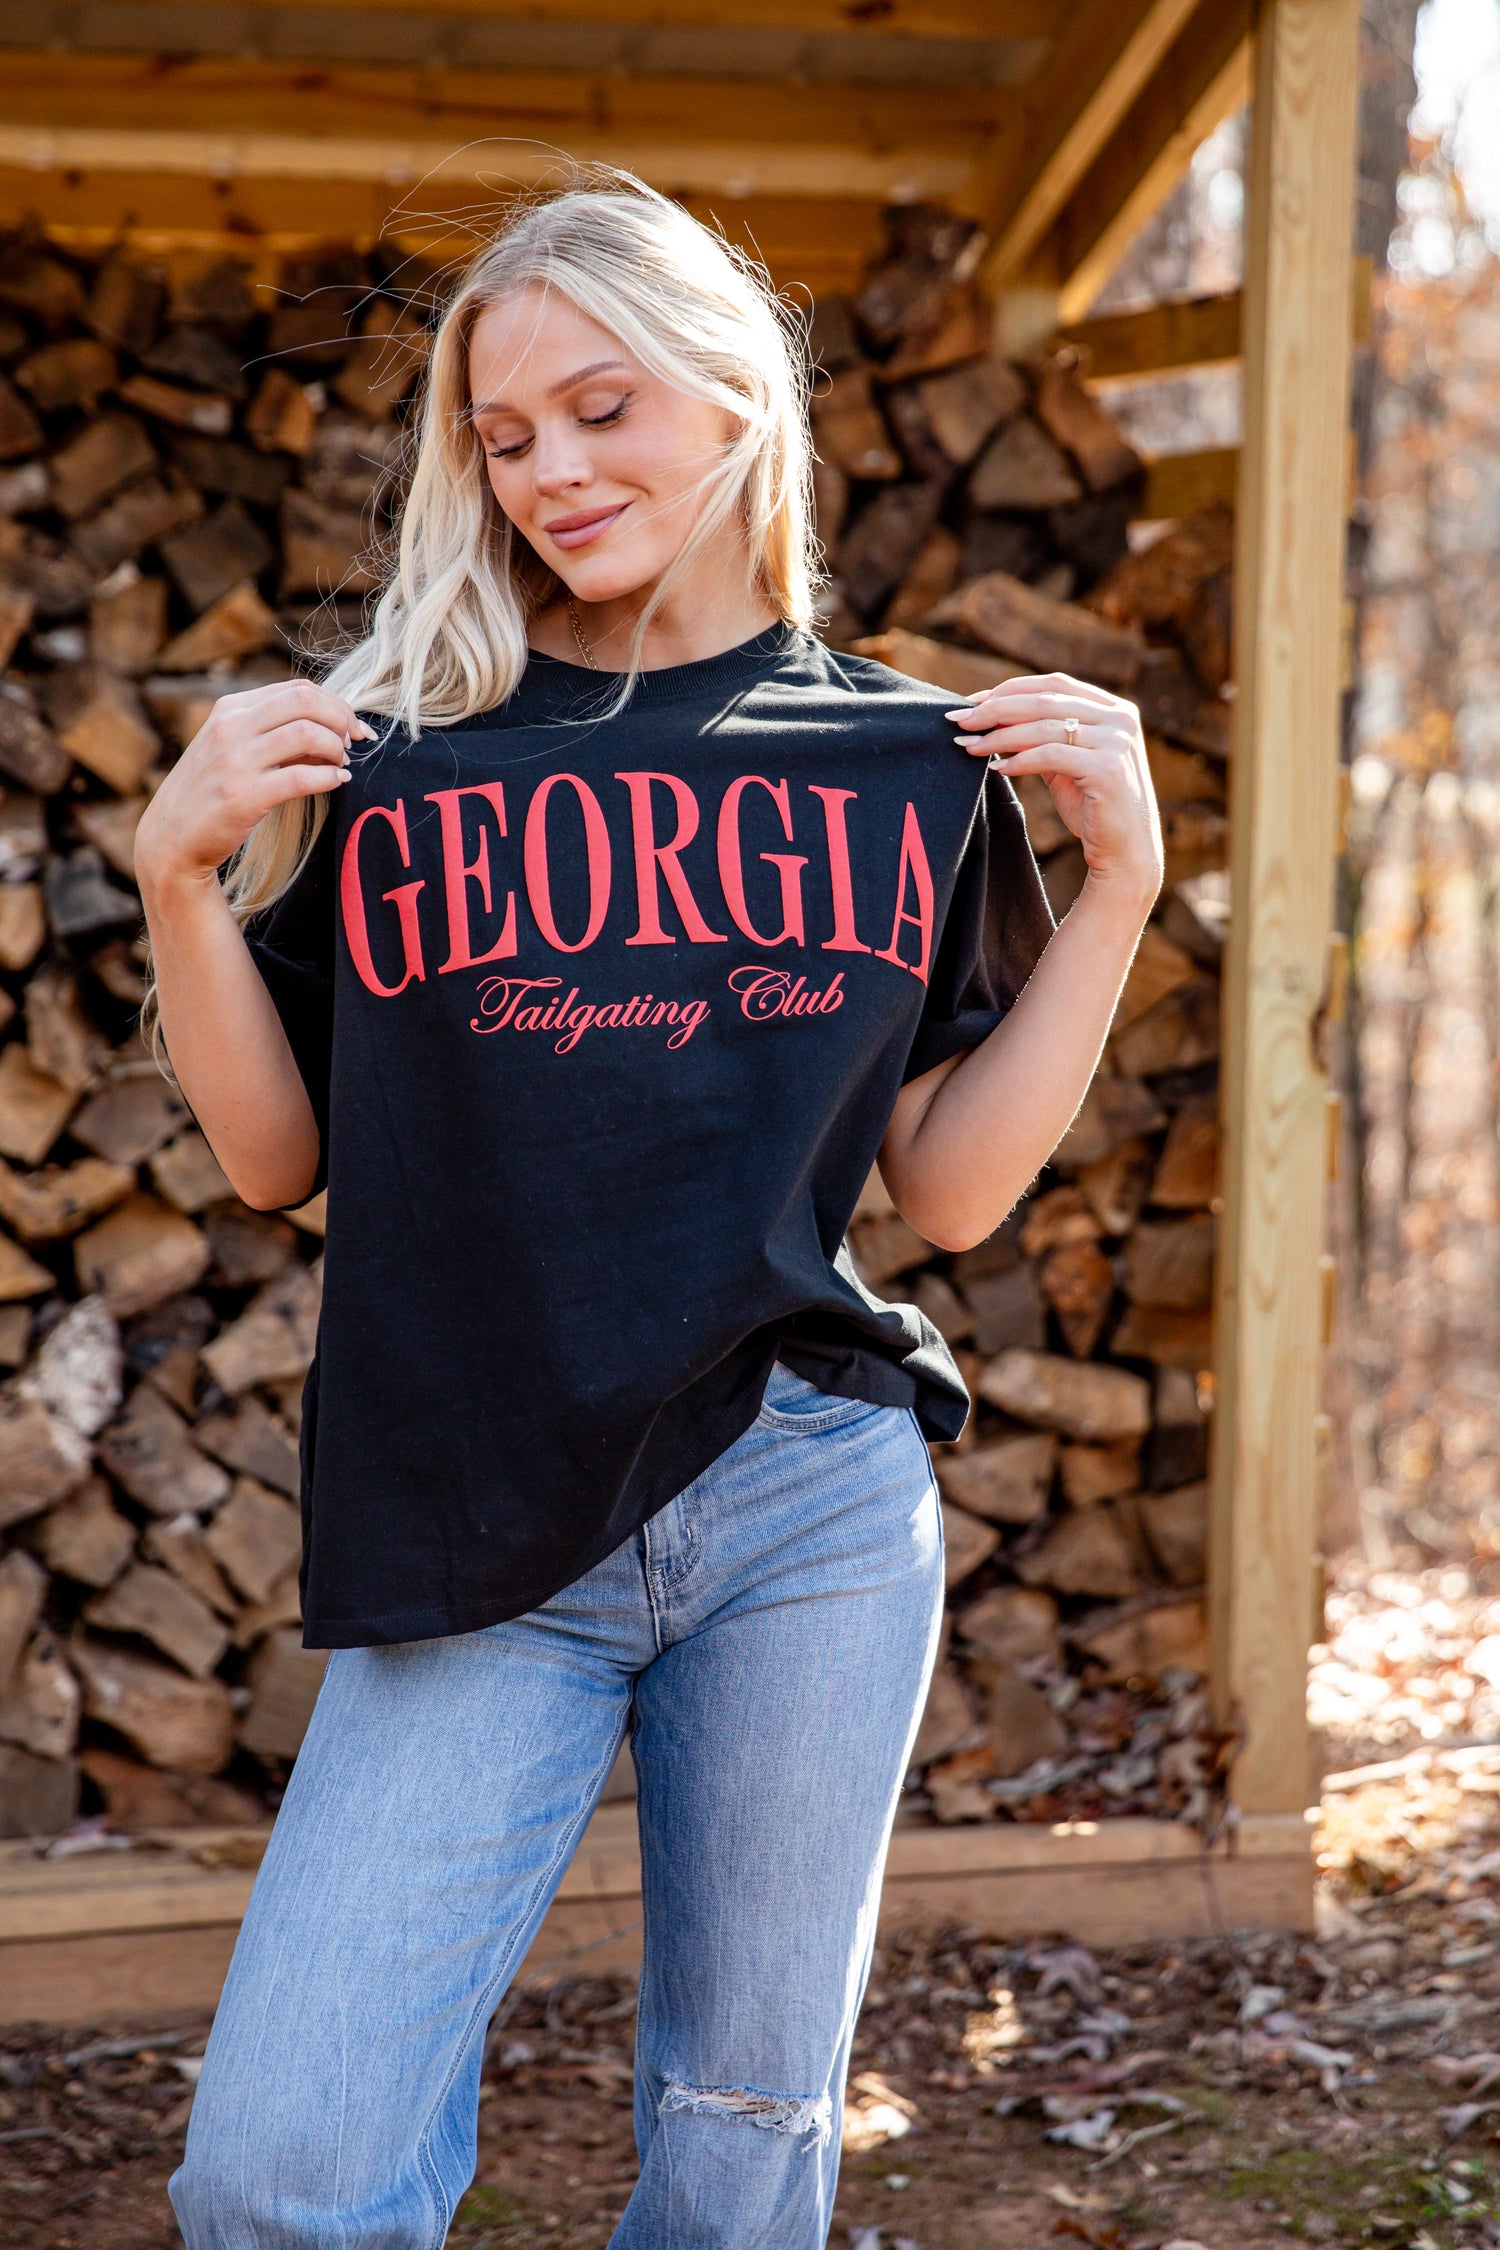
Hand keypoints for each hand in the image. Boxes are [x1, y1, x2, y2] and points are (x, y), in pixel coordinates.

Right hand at [136, 680, 372, 888]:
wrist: (172, 838)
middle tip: (354, 741)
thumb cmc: (211, 792)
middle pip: (305, 702)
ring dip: (336, 748)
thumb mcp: (232, 749)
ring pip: (307, 734)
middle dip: (341, 719)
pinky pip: (301, 777)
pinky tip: (337, 782)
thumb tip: (331, 729)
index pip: (296, 689)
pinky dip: (329, 777)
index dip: (334, 704)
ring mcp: (235, 761)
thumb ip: (272, 733)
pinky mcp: (243, 796)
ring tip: (342, 764)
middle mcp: (231, 727)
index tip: (351, 725)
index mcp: (230, 709)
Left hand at [946, 671, 1162, 908]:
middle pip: (1044, 700)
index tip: (972, 702)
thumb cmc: (1093, 809)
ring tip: (969, 747)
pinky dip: (1019, 760)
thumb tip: (990, 717)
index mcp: (1114, 709)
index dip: (1010, 689)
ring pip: (1043, 727)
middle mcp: (1120, 719)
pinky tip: (997, 768)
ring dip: (999, 736)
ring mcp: (1117, 742)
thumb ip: (1041, 737)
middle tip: (959, 720)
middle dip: (995, 709)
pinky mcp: (1107, 768)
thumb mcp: (1066, 765)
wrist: (1126, 854)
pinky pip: (1050, 755)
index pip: (1054, 684)